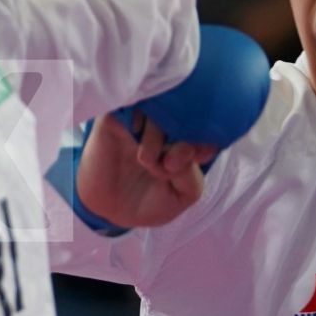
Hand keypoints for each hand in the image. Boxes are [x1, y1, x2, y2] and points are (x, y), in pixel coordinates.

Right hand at [76, 113, 214, 229]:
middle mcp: (166, 125)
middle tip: (171, 165)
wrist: (107, 210)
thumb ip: (191, 177)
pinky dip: (135, 123)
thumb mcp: (181, 197)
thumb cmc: (148, 201)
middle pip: (185, 112)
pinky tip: (133, 143)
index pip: (208, 124)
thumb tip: (185, 150)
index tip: (197, 158)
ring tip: (146, 162)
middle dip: (183, 139)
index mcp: (187, 140)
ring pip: (158, 108)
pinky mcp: (116, 117)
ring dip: (157, 137)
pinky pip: (130, 105)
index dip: (207, 138)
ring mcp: (141, 119)